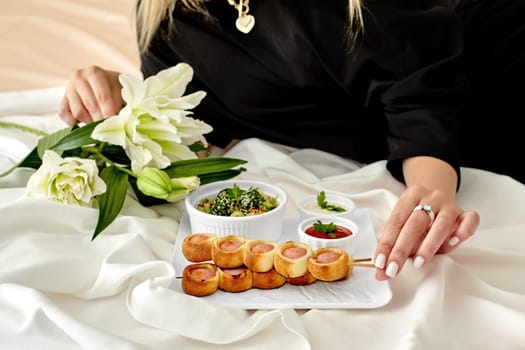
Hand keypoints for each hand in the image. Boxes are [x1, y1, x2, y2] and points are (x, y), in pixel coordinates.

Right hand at [59, 66, 122, 124]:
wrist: (102, 83)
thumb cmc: (115, 88)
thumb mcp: (122, 90)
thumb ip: (122, 101)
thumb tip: (121, 119)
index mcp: (95, 73)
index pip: (103, 97)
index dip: (110, 112)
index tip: (115, 122)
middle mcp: (79, 77)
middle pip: (91, 106)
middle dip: (102, 118)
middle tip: (110, 125)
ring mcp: (68, 88)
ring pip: (78, 112)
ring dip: (90, 121)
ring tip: (100, 120)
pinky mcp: (62, 100)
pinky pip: (65, 115)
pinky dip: (75, 122)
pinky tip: (86, 119)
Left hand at [373, 157, 479, 279]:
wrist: (437, 192)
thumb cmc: (416, 214)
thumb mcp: (403, 225)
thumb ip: (392, 246)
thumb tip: (381, 273)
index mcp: (410, 197)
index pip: (395, 221)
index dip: (386, 243)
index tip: (380, 263)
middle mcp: (430, 198)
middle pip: (415, 223)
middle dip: (402, 248)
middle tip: (394, 268)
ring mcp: (449, 206)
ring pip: (441, 223)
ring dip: (428, 245)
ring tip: (418, 263)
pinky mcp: (465, 214)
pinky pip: (470, 220)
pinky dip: (462, 232)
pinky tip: (453, 243)